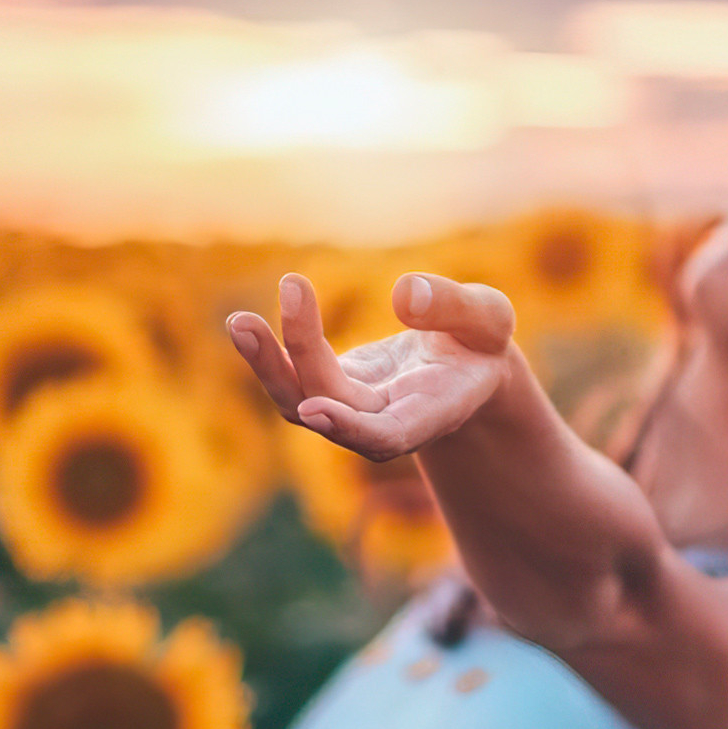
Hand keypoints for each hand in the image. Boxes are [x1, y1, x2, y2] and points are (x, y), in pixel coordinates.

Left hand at [224, 271, 521, 460]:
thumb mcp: (488, 318)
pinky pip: (295, 379)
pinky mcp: (334, 389)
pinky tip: (244, 325)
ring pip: (301, 403)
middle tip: (252, 322)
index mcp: (433, 412)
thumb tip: (403, 294)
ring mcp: (354, 410)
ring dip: (267, 367)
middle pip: (330, 413)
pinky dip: (270, 355)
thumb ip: (454, 308)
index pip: (388, 434)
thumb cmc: (481, 343)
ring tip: (239, 322)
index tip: (314, 409)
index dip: (351, 427)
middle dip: (294, 367)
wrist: (468, 369)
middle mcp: (386, 422)